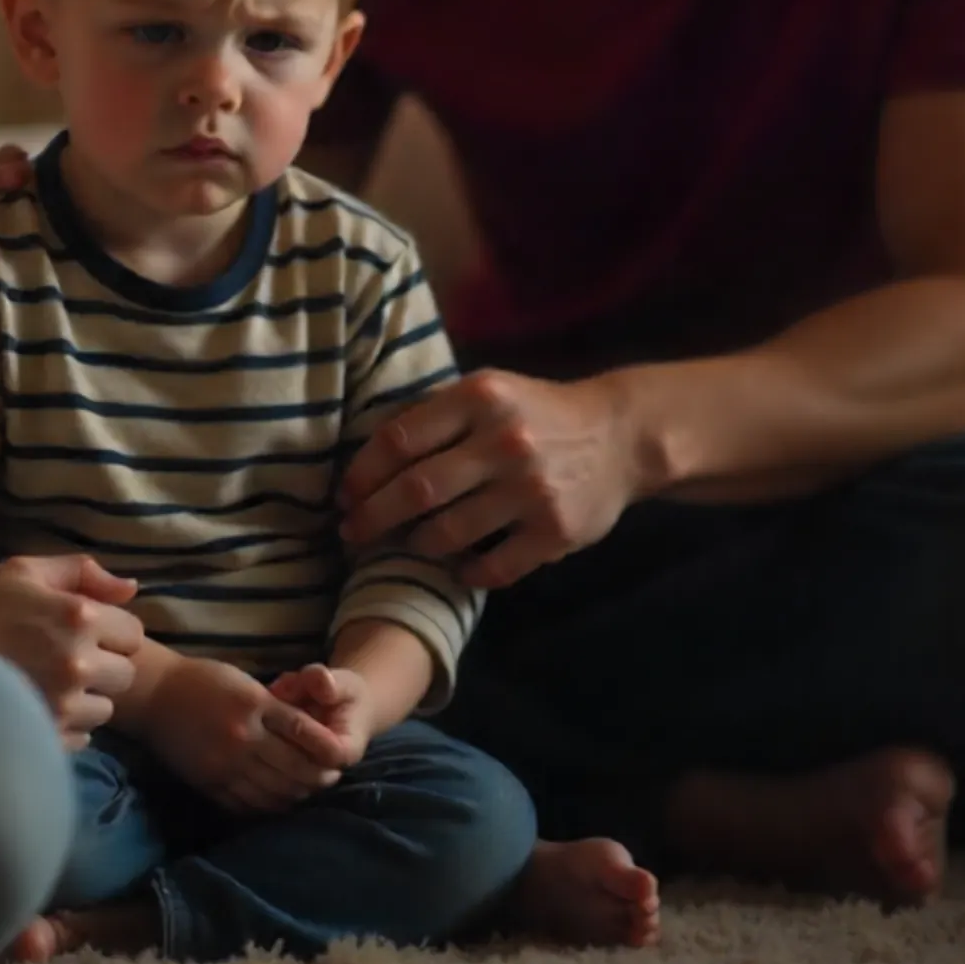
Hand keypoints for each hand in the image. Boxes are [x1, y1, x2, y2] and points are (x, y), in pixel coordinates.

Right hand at [0, 555, 142, 747]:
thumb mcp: (26, 570)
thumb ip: (83, 571)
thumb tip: (131, 589)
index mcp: (80, 617)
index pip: (133, 633)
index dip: (113, 630)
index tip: (87, 631)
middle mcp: (78, 663)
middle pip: (125, 675)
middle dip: (104, 665)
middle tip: (70, 658)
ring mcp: (61, 705)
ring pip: (104, 709)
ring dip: (87, 698)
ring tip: (53, 684)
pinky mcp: (44, 736)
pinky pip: (82, 738)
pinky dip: (68, 725)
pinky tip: (39, 706)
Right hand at [136, 655, 353, 814]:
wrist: (155, 695)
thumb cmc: (202, 680)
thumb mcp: (243, 682)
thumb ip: (272, 708)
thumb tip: (306, 734)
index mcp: (253, 704)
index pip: (302, 731)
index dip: (326, 748)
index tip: (339, 756)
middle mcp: (243, 737)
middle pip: (294, 767)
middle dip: (318, 776)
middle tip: (330, 779)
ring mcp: (225, 764)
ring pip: (274, 791)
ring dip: (296, 794)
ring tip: (307, 792)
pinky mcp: (210, 782)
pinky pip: (246, 803)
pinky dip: (267, 806)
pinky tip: (276, 802)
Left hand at [338, 369, 642, 588]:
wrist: (619, 436)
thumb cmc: (535, 412)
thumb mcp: (488, 391)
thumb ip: (435, 414)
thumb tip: (365, 455)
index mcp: (480, 398)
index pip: (399, 440)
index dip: (362, 473)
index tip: (345, 494)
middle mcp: (504, 441)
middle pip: (415, 491)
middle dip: (372, 518)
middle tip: (351, 532)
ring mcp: (531, 490)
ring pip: (448, 534)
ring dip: (417, 545)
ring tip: (407, 545)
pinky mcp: (555, 532)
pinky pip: (492, 568)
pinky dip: (465, 573)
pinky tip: (457, 568)